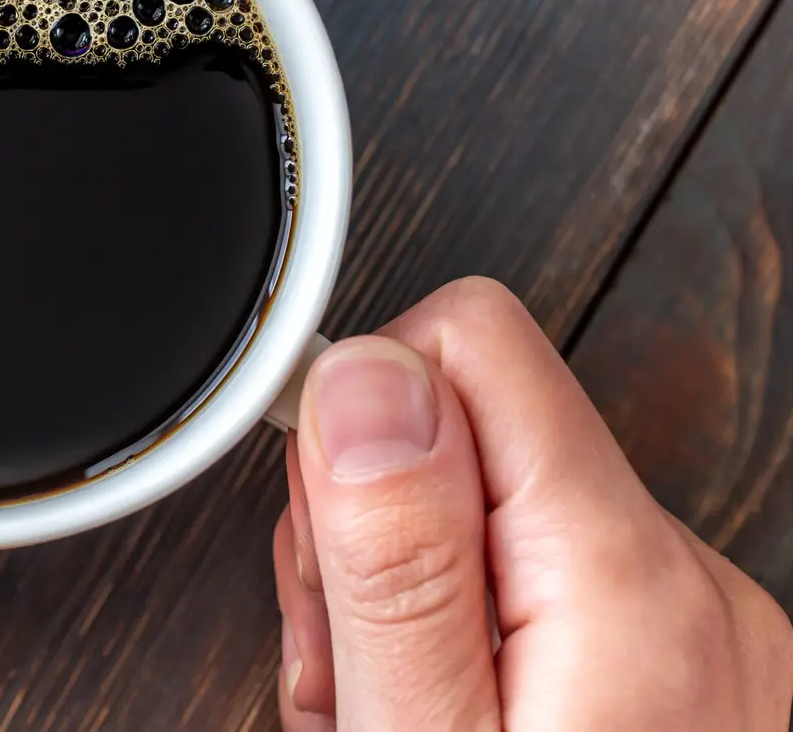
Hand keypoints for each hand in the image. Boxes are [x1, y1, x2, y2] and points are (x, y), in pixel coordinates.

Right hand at [273, 277, 792, 729]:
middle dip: (370, 533)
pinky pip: (542, 593)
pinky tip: (449, 721)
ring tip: (389, 712)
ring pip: (493, 517)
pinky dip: (469, 648)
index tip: (330, 544)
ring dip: (409, 601)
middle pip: (467, 433)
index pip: (468, 339)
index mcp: (625, 583)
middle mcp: (689, 585)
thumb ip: (398, 559)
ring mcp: (702, 634)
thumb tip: (365, 375)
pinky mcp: (691, 675)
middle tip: (350, 669)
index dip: (355, 423)